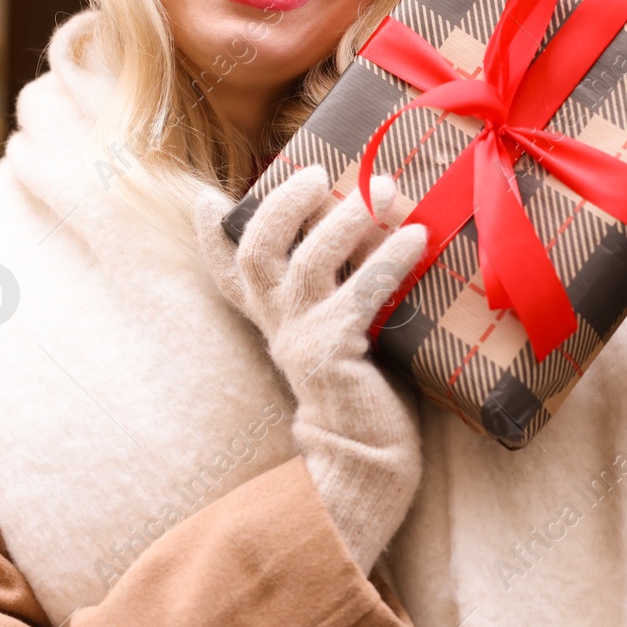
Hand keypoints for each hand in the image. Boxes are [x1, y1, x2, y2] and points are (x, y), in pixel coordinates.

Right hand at [194, 164, 429, 573]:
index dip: (211, 234)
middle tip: (318, 171)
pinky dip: (389, 259)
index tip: (209, 199)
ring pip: (305, 262)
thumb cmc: (362, 387)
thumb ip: (336, 290)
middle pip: (257, 250)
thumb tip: (364, 233)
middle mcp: (277, 323)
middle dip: (283, 203)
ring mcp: (302, 337)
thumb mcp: (336, 331)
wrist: (369, 454)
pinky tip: (417, 237)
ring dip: (343, 220)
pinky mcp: (335, 350)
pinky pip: (360, 292)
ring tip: (381, 191)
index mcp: (272, 317)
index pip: (227, 270)